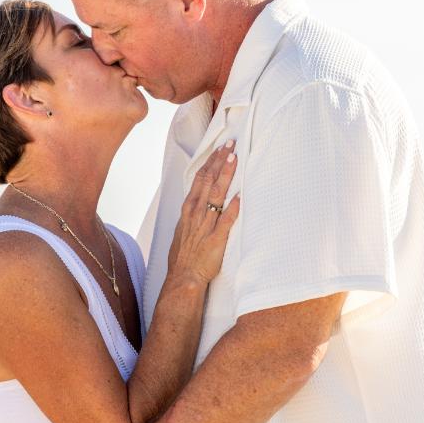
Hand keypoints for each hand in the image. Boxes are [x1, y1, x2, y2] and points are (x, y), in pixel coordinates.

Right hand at [167, 141, 239, 284]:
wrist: (184, 277)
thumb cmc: (184, 255)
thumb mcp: (184, 228)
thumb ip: (193, 213)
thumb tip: (200, 201)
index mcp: (189, 209)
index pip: (200, 179)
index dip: (211, 162)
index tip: (220, 149)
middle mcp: (197, 213)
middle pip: (208, 181)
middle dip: (219, 161)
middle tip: (230, 145)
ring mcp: (206, 225)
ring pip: (217, 195)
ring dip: (226, 175)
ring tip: (234, 159)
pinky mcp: (217, 239)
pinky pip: (226, 221)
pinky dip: (233, 208)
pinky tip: (240, 196)